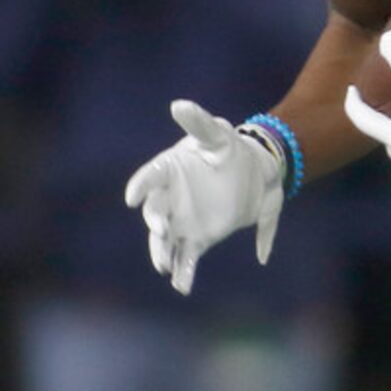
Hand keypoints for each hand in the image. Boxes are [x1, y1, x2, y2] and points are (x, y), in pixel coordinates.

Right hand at [123, 99, 283, 294]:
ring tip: (163, 266)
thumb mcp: (219, 134)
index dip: (140, 186)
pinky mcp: (199, 237)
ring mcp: (182, 219)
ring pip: (166, 240)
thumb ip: (199, 122)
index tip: (133, 197)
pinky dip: (183, 272)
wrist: (257, 171)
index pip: (150, 177)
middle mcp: (170, 197)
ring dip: (163, 253)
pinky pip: (187, 257)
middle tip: (161, 231)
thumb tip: (179, 104)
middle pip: (155, 212)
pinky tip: (181, 286)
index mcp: (169, 169)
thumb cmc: (233, 149)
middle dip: (155, 223)